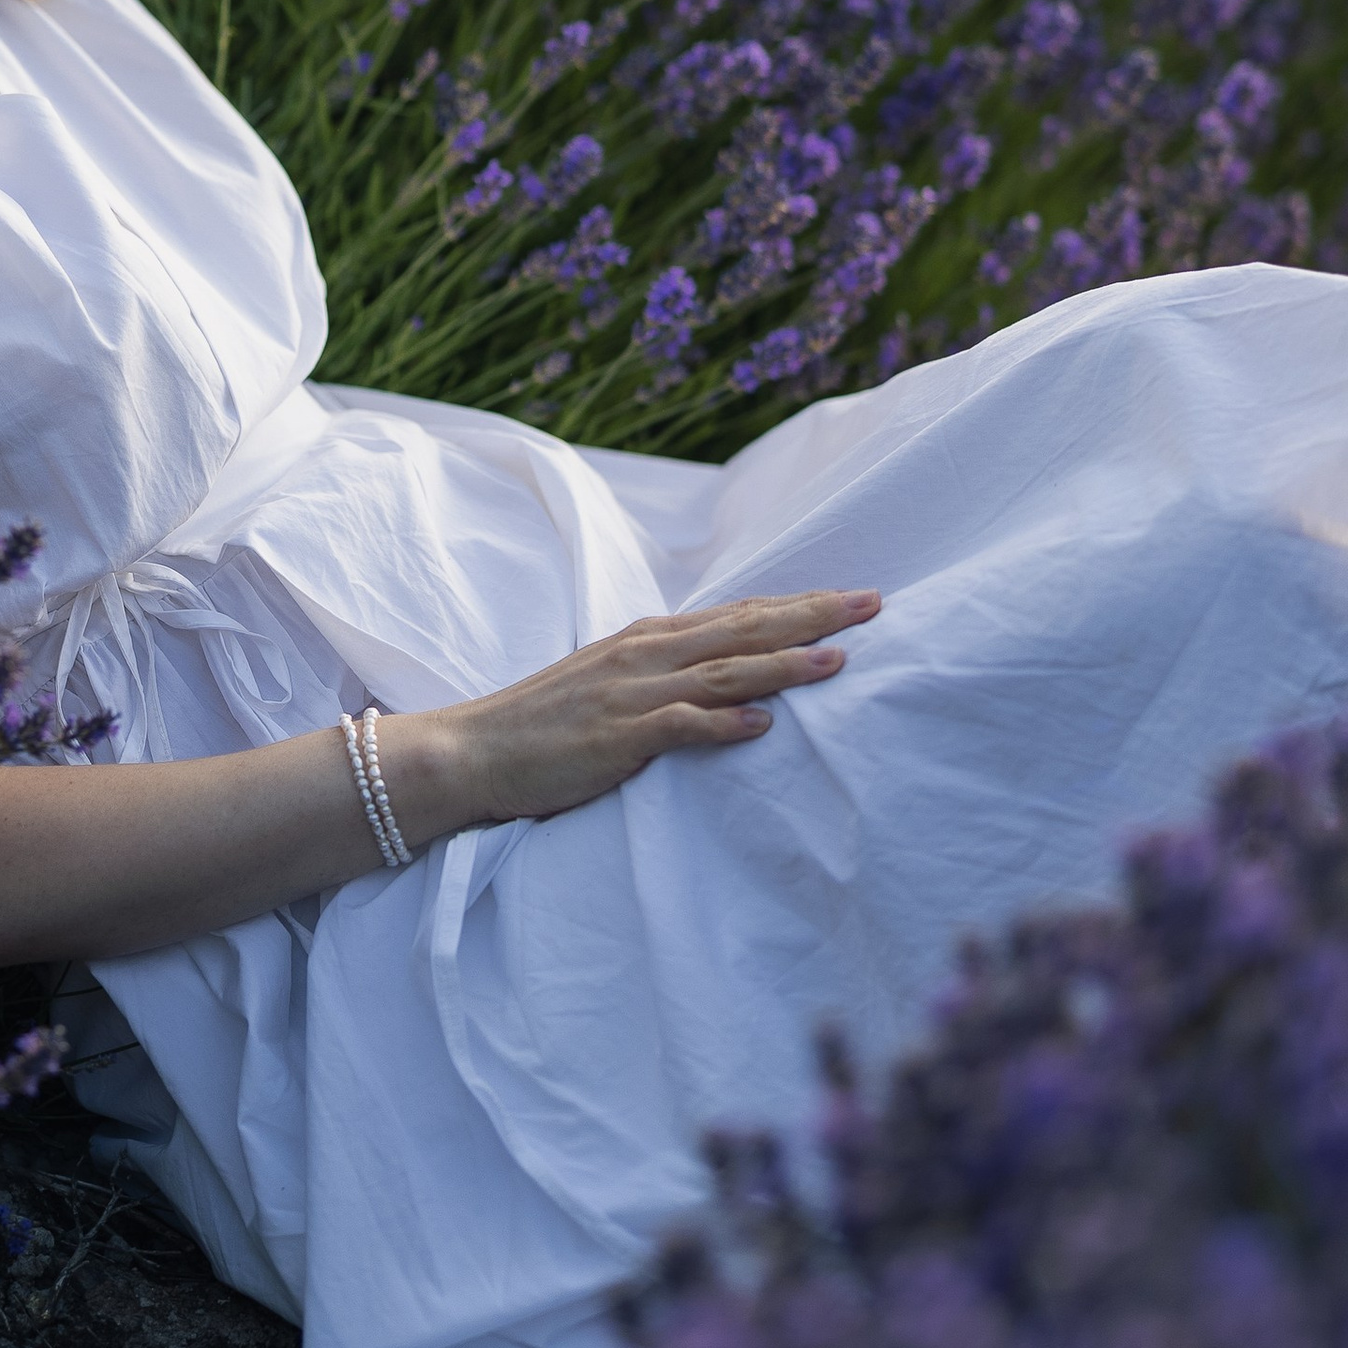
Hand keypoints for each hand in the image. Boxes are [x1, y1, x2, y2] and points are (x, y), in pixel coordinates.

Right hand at [393, 591, 879, 840]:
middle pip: (744, 628)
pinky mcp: (617, 737)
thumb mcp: (612, 682)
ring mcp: (631, 694)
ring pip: (723, 671)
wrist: (474, 750)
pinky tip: (764, 726)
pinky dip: (724, 725)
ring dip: (783, 664)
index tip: (852, 597)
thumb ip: (669, 673)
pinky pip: (679, 727)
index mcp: (649, 638)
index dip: (798, 603)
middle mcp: (646, 654)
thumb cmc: (547, 723)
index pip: (738, 613)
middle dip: (812, 616)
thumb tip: (731, 680)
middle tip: (873, 604)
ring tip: (838, 659)